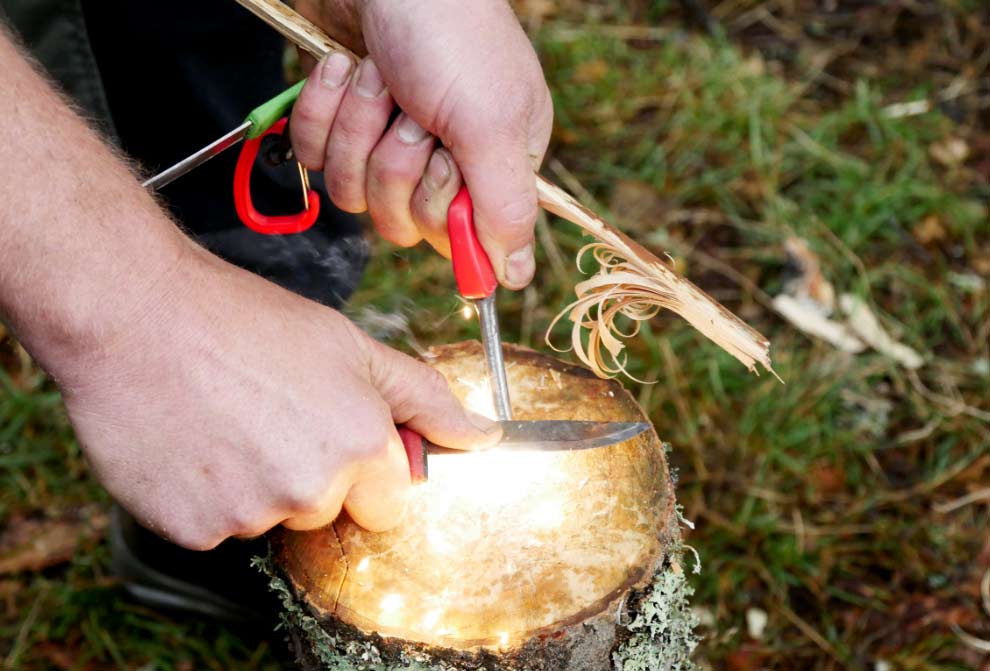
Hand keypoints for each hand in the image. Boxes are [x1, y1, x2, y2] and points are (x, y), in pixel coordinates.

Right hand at [56, 245, 499, 549]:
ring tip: (226, 420)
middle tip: (271, 417)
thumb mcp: (352, 346)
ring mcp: (249, 513)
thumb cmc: (246, 321)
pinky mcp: (192, 528)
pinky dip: (206, 495)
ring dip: (256, 484)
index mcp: (360, 447)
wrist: (136, 315)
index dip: (366, 468)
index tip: (332, 433)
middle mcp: (310, 490)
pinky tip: (193, 442)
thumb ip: (424, 399)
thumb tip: (485, 436)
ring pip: (272, 519)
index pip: (391, 501)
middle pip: (330, 512)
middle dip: (314, 478)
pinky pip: (217, 527)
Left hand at [290, 0, 552, 288]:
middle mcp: (445, 159)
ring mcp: (388, 142)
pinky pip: (317, 158)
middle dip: (394, 163)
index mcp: (495, 162)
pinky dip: (323, 111)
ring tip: (377, 78)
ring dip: (356, 130)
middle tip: (411, 114)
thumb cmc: (449, 35)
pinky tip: (343, 70)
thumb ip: (507, 208)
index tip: (442, 166)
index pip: (460, 237)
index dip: (441, 209)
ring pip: (354, 193)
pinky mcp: (343, 123)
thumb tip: (516, 278)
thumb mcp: (491, 124)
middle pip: (403, 220)